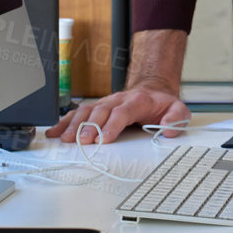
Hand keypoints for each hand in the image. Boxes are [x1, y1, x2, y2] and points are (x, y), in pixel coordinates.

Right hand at [45, 81, 189, 142]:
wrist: (153, 90)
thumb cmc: (162, 104)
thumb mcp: (178, 109)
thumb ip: (176, 118)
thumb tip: (168, 129)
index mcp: (138, 101)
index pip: (122, 112)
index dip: (112, 124)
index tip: (104, 139)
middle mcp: (118, 100)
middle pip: (101, 111)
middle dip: (91, 126)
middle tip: (83, 142)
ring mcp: (105, 103)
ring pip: (86, 110)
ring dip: (75, 125)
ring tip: (65, 139)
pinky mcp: (96, 107)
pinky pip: (78, 112)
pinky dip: (65, 122)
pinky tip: (54, 132)